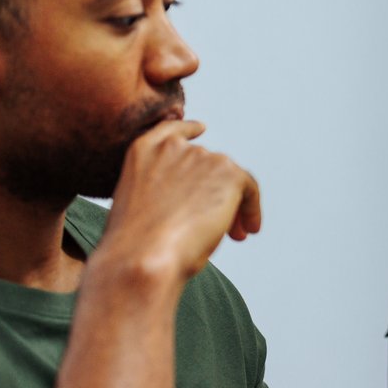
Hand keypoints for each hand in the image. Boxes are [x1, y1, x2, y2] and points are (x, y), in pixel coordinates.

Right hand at [95, 120, 262, 287]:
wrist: (143, 257)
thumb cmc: (136, 247)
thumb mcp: (141, 209)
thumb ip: (164, 193)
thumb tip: (195, 205)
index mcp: (142, 151)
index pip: (170, 131)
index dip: (188, 129)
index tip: (200, 129)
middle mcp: (172, 148)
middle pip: (207, 166)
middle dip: (214, 194)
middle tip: (224, 228)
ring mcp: (201, 157)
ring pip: (229, 180)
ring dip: (233, 206)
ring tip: (235, 236)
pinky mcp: (228, 172)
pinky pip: (249, 189)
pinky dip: (252, 209)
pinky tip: (251, 228)